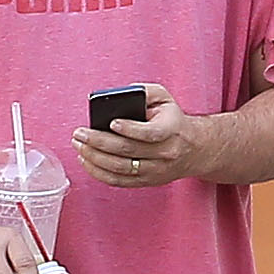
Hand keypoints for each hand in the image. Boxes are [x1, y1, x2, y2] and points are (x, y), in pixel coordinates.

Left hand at [75, 83, 204, 188]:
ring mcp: (156, 171)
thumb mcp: (165, 99)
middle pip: (127, 151)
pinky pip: (119, 181)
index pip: (150, 133)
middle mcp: (165, 153)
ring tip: (79, 146)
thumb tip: (120, 95)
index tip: (111, 122)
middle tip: (79, 133)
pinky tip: (86, 161)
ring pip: (120, 168)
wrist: (194, 149)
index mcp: (171, 130)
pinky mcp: (147, 181)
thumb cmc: (173, 120)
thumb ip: (145, 92)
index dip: (130, 129)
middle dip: (98, 142)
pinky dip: (99, 173)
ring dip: (94, 158)